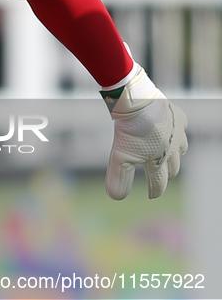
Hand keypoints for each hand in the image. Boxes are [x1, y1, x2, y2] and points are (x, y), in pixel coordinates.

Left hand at [101, 65, 187, 199]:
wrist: (136, 102)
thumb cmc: (128, 131)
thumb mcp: (119, 157)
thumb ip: (119, 178)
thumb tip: (117, 198)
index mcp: (158, 161)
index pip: (159, 183)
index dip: (155, 191)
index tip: (152, 195)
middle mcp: (172, 149)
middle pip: (173, 168)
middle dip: (166, 174)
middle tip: (160, 177)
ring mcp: (178, 132)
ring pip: (181, 150)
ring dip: (175, 156)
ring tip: (167, 156)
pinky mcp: (178, 117)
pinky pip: (182, 129)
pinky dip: (177, 134)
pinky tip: (171, 132)